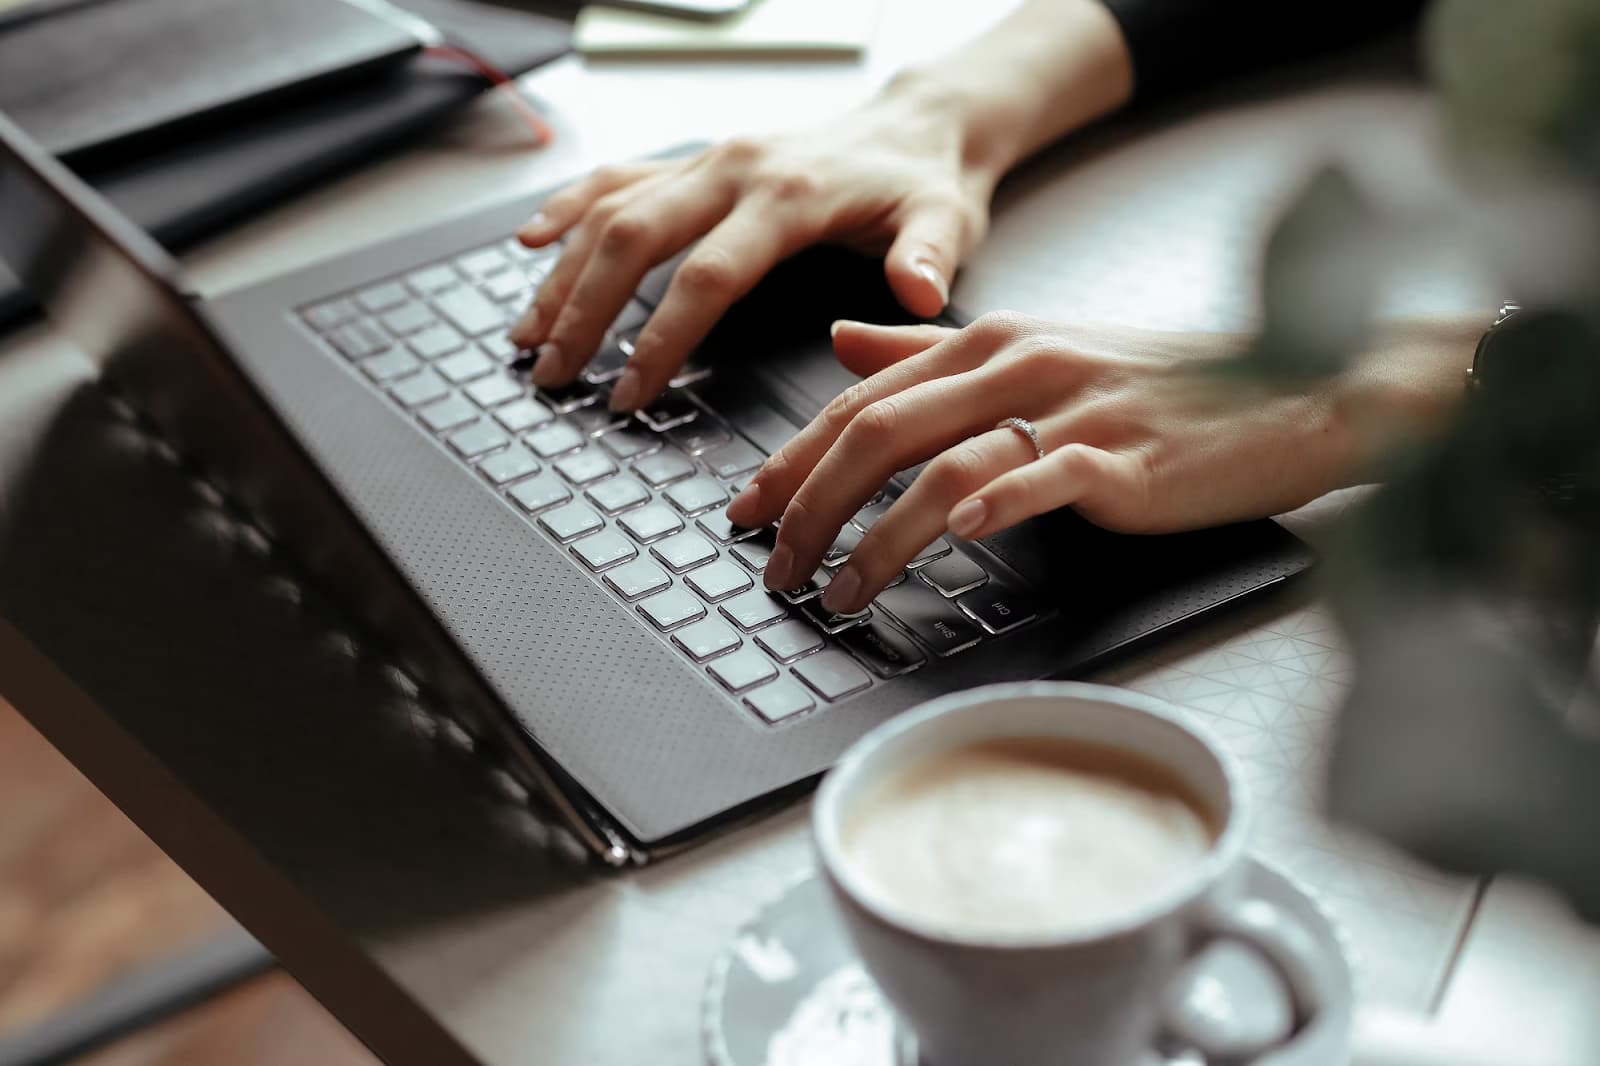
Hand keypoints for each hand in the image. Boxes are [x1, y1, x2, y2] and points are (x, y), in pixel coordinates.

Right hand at [506, 85, 1000, 412]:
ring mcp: (710, 160)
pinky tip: (532, 241)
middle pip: (634, 238)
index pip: (707, 275)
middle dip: (584, 310)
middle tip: (552, 374)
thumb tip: (916, 293)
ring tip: (527, 334)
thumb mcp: (947, 220)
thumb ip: (928, 257)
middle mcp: (735, 169)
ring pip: (613, 208)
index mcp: (788, 195)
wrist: (918, 124)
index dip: (662, 338)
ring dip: (563, 271)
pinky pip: (620, 177)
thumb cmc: (928, 183)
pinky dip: (570, 207)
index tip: (629, 392)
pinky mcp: (700, 161)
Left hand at [724, 314, 1361, 615]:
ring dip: (876, 536)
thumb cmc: (1160, 383)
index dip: (790, 457)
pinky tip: (956, 539)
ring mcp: (1073, 410)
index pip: (861, 400)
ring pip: (943, 465)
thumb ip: (930, 349)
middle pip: (879, 431)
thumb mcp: (1035, 350)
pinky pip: (1046, 476)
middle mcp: (1019, 364)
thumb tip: (839, 340)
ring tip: (838, 590)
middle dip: (808, 504)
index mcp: (990, 341)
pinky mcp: (1125, 456)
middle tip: (771, 564)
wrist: (1289, 389)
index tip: (743, 509)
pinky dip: (994, 505)